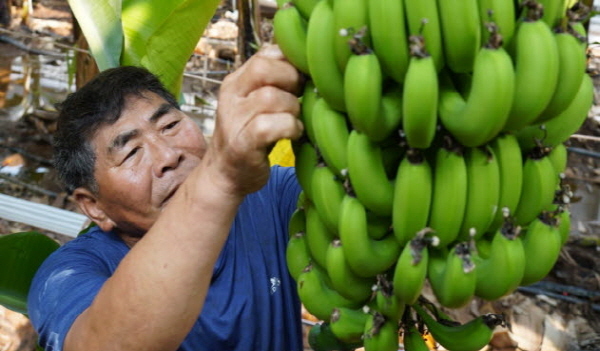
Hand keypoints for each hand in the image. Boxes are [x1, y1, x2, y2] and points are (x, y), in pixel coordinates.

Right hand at [208, 44, 303, 195]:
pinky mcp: (242, 143)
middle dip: (291, 80)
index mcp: (236, 81)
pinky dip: (290, 127)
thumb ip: (273, 83)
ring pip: (271, 97)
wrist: (225, 175)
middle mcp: (231, 96)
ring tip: (296, 119)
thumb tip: (307, 65)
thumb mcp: (256, 103)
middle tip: (299, 97)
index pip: (264, 53)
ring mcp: (234, 119)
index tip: (301, 79)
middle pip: (264, 68)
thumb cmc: (250, 137)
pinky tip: (294, 134)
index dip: (290, 62)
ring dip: (293, 108)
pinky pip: (270, 126)